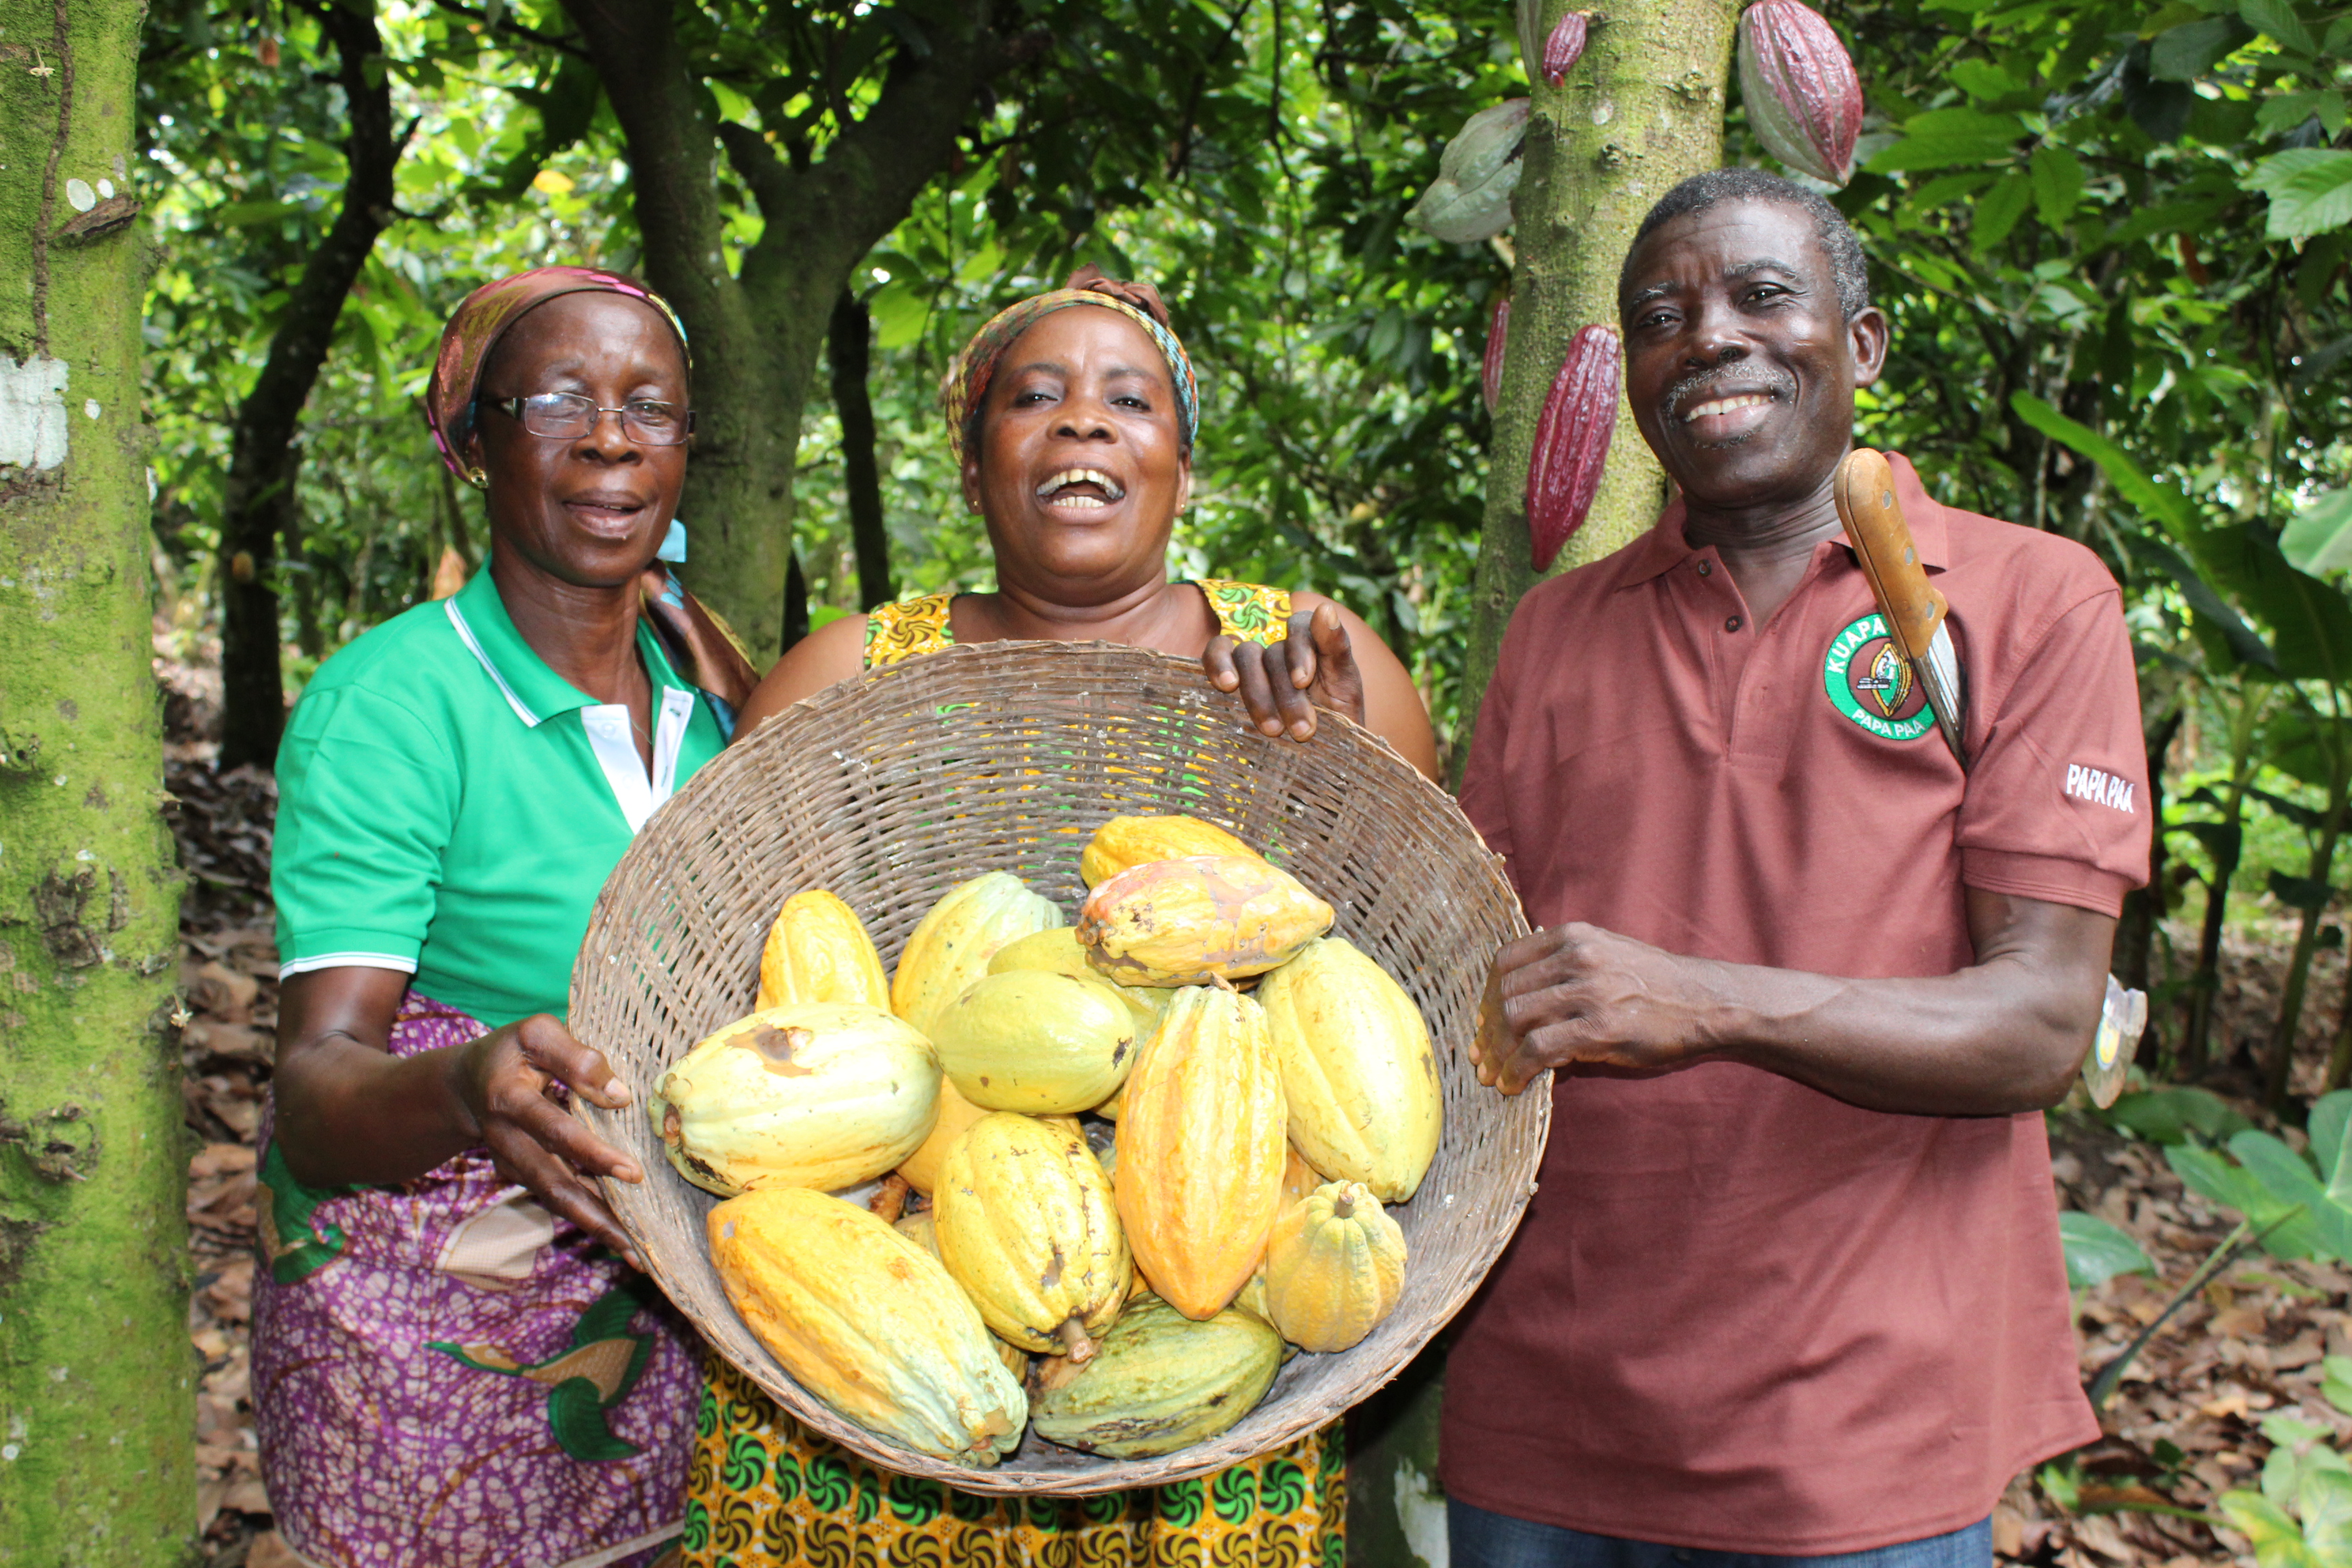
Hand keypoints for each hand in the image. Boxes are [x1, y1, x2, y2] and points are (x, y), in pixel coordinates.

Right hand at [450, 1014, 647, 1267]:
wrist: (464, 1085)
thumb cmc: (512, 1052)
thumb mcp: (536, 1033)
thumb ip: (576, 1057)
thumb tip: (620, 1094)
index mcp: (509, 1100)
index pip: (555, 1131)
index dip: (592, 1152)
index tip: (633, 1171)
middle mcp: (508, 1141)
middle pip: (554, 1183)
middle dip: (596, 1211)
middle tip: (637, 1235)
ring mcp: (514, 1165)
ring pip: (557, 1200)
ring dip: (596, 1229)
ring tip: (638, 1256)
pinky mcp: (524, 1177)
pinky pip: (559, 1198)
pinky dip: (590, 1219)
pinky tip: (625, 1240)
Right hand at [1204, 601, 1365, 741]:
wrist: (1320, 760)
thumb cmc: (1338, 720)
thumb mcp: (1346, 686)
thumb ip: (1336, 646)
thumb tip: (1326, 608)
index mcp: (1309, 643)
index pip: (1299, 627)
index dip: (1299, 650)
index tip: (1303, 681)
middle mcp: (1279, 650)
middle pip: (1272, 652)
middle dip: (1286, 693)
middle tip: (1302, 730)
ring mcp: (1253, 665)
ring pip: (1246, 658)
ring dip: (1259, 694)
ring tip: (1273, 730)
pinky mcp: (1229, 681)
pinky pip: (1215, 656)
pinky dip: (1217, 664)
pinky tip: (1225, 684)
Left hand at [1468, 923, 1716, 1095]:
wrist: (1707, 1003)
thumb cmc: (1657, 985)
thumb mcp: (1608, 955)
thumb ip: (1564, 967)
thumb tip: (1517, 1000)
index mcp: (1574, 936)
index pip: (1506, 960)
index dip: (1488, 994)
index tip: (1484, 1020)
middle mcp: (1576, 957)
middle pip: (1506, 991)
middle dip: (1488, 1029)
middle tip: (1482, 1056)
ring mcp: (1588, 990)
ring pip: (1515, 1018)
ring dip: (1497, 1052)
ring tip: (1494, 1074)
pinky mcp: (1599, 1027)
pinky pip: (1538, 1048)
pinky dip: (1517, 1069)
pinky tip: (1513, 1084)